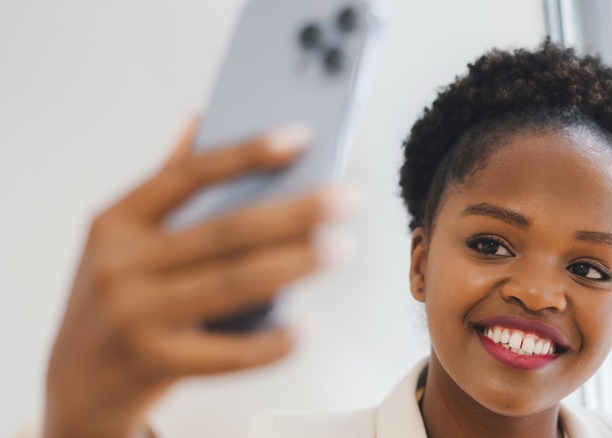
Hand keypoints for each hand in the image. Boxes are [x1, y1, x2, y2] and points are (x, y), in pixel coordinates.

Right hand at [43, 122, 347, 436]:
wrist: (77, 381)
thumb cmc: (114, 298)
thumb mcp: (122, 238)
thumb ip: (165, 183)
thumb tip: (201, 121)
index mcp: (116, 222)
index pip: (189, 175)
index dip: (246, 153)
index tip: (300, 137)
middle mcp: (120, 265)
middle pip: (225, 230)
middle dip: (295, 212)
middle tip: (346, 199)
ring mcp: (134, 317)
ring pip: (233, 283)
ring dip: (296, 264)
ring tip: (340, 248)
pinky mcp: (154, 365)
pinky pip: (229, 355)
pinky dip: (274, 342)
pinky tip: (307, 326)